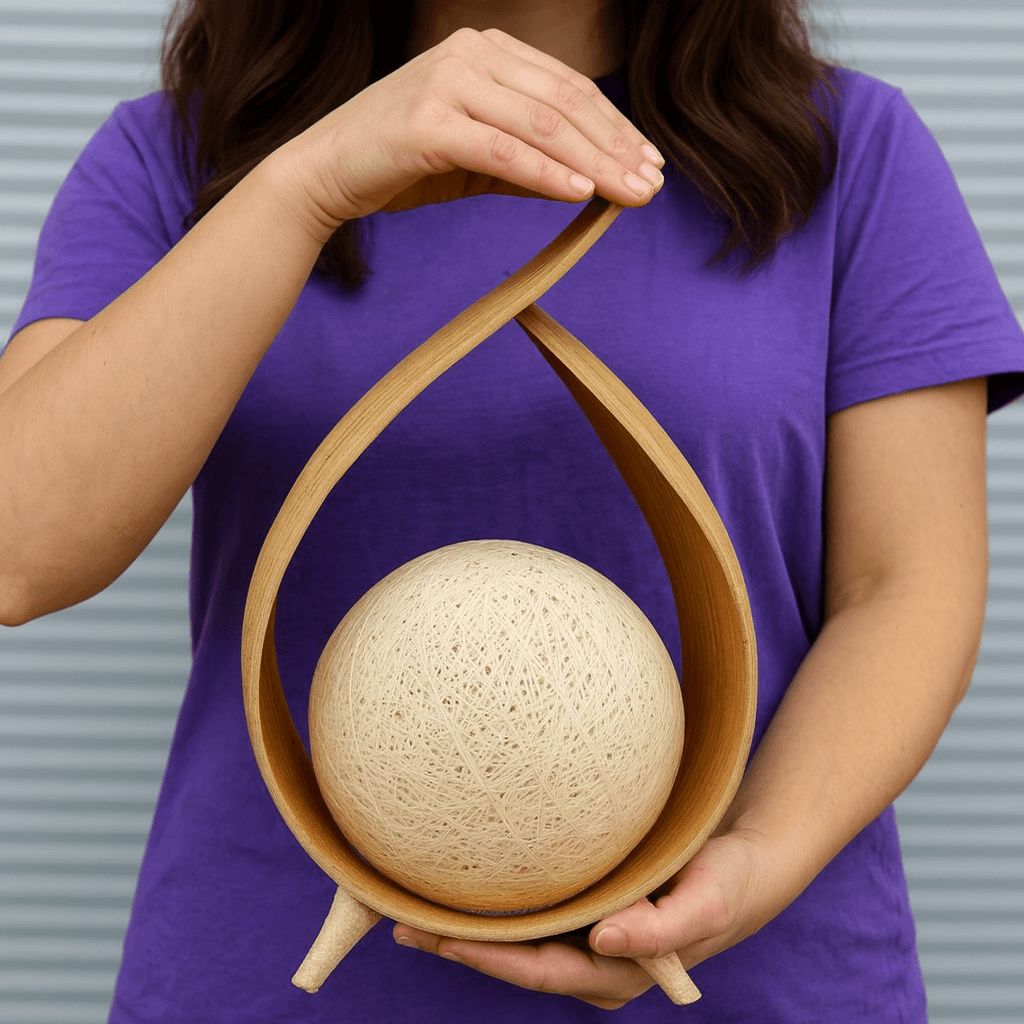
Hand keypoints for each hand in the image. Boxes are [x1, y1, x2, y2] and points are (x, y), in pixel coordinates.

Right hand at [274, 27, 664, 237]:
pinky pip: (502, 150)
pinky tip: (581, 195)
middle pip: (564, 102)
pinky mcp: (428, 121)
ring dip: (594, 163)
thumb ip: (529, 159)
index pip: (568, 88)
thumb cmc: (403, 164)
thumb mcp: (478, 158)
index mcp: (487, 51)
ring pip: (541, 124)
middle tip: (652, 185)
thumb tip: (588, 181)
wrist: (325, 174)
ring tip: (631, 195)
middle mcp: (471, 54)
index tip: (649, 163)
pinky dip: (545, 174)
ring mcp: (448, 82)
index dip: (615, 127)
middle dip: (615, 147)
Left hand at [392, 829, 778, 1009]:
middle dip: (457, 946)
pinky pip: (530, 915)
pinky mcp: (584, 912)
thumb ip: (660, 931)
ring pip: (514, 940)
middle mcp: (591, 963)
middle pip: (513, 961)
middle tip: (399, 922)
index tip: (441, 938)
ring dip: (465, 927)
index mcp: (615, 973)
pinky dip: (493, 906)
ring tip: (408, 908)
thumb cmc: (725, 885)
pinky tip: (461, 887)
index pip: (539, 971)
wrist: (740, 869)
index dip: (489, 959)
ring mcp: (584, 940)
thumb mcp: (704, 904)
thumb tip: (604, 942)